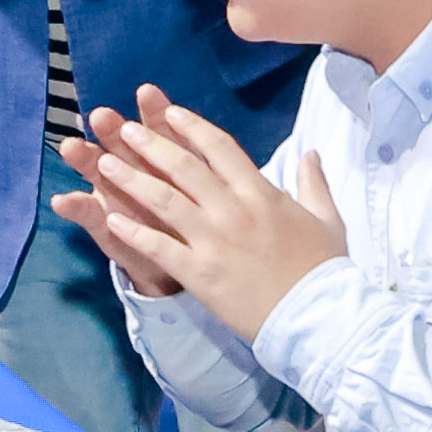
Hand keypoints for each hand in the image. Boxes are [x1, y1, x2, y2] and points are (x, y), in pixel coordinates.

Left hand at [56, 90, 347, 336]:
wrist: (319, 318)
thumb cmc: (326, 269)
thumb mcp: (327, 219)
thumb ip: (314, 183)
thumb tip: (310, 154)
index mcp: (262, 194)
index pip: (220, 148)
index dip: (192, 127)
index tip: (170, 113)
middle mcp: (233, 210)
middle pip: (183, 168)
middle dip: (150, 145)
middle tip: (124, 130)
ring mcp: (214, 241)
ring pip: (164, 201)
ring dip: (131, 179)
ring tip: (104, 163)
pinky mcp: (200, 273)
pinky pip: (159, 247)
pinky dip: (134, 232)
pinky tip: (112, 219)